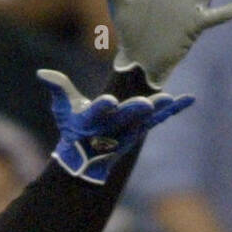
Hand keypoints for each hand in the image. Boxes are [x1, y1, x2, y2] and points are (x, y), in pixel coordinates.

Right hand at [37, 69, 192, 182]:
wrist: (88, 158)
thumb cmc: (74, 129)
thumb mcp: (63, 110)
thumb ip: (57, 88)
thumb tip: (42, 73)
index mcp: (91, 122)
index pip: (95, 112)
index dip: (102, 107)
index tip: (109, 101)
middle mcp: (110, 128)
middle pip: (123, 118)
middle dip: (134, 111)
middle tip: (146, 104)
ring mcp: (128, 131)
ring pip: (144, 120)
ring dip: (158, 110)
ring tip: (169, 98)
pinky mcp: (141, 130)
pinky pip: (159, 120)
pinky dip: (174, 110)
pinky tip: (189, 98)